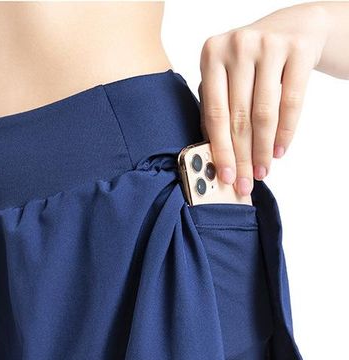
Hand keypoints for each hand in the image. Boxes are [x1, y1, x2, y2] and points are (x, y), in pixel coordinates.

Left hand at [198, 2, 329, 195]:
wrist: (293, 26)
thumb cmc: (250, 62)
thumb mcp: (226, 77)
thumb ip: (215, 110)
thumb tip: (213, 158)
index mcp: (211, 54)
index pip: (215, 114)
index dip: (220, 150)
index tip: (225, 176)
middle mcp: (238, 46)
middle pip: (239, 117)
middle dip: (242, 156)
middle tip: (244, 182)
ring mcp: (269, 45)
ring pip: (264, 113)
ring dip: (263, 149)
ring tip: (262, 171)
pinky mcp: (298, 49)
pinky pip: (291, 102)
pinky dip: (285, 132)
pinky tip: (279, 151)